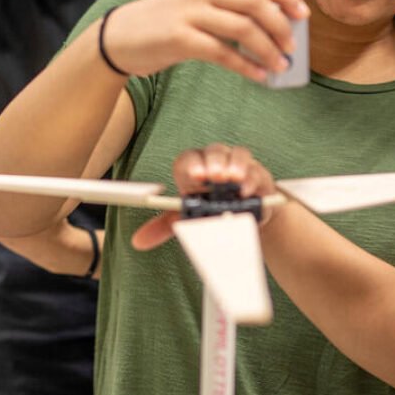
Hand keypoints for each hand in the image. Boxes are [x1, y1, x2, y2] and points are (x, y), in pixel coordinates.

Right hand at [101, 0, 308, 82]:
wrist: (119, 36)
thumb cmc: (164, 21)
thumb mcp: (196, 1)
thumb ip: (228, 6)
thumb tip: (273, 25)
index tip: (304, 15)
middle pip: (256, 2)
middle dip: (281, 26)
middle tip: (292, 46)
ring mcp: (189, 12)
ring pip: (244, 28)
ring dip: (268, 50)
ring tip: (279, 66)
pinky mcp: (179, 38)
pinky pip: (223, 53)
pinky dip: (246, 66)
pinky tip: (258, 76)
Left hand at [131, 143, 276, 249]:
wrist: (244, 217)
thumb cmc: (211, 209)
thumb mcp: (189, 217)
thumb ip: (165, 227)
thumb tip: (137, 241)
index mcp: (194, 170)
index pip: (188, 160)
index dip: (190, 165)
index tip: (193, 176)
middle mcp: (215, 162)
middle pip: (211, 153)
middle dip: (212, 163)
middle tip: (213, 176)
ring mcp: (237, 166)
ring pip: (234, 155)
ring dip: (233, 165)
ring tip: (232, 179)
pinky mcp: (257, 174)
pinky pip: (255, 170)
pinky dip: (251, 178)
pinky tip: (247, 189)